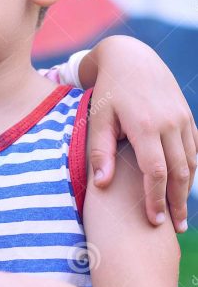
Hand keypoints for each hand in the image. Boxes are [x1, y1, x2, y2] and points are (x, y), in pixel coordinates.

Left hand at [83, 36, 196, 231]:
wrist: (131, 59)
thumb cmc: (107, 91)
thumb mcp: (98, 118)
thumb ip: (100, 151)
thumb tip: (101, 183)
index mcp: (145, 126)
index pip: (156, 172)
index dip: (156, 199)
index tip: (154, 221)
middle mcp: (169, 124)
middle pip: (179, 172)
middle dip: (177, 202)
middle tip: (175, 227)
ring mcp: (182, 119)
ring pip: (191, 162)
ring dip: (186, 189)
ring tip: (180, 214)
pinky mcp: (187, 117)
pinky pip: (194, 149)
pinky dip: (191, 169)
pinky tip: (183, 186)